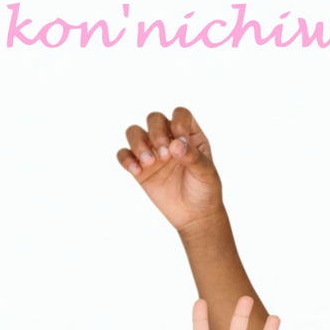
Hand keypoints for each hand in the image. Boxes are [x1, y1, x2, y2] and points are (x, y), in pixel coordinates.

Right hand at [117, 107, 223, 232]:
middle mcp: (169, 139)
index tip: (181, 141)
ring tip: (149, 162)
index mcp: (190, 136)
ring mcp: (152, 152)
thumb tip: (175, 144)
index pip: (180, 114)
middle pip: (154, 119)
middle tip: (165, 155)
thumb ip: (193, 157)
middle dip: (156, 133)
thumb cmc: (205, 191)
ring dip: (138, 143)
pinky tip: (136, 171)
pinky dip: (126, 159)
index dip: (178, 122)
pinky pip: (123, 154)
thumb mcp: (206, 173)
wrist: (194, 215)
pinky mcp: (139, 167)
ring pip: (134, 132)